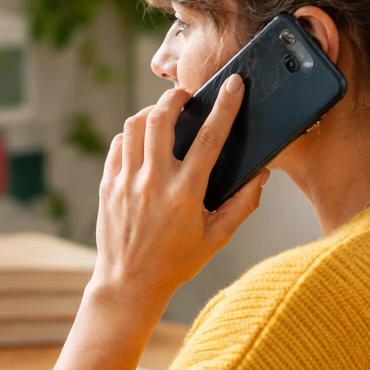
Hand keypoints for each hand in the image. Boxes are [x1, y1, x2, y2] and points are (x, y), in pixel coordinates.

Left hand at [93, 73, 269, 301]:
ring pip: (134, 126)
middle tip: (186, 94)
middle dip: (175, 97)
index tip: (234, 85)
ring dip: (152, 112)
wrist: (130, 284)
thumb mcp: (218, 238)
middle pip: (161, 118)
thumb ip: (243, 204)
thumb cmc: (177, 262)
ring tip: (164, 114)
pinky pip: (118, 145)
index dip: (225, 106)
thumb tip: (262, 174)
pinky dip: (132, 134)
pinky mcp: (108, 185)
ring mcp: (126, 182)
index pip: (209, 138)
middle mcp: (153, 182)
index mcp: (185, 194)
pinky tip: (143, 140)